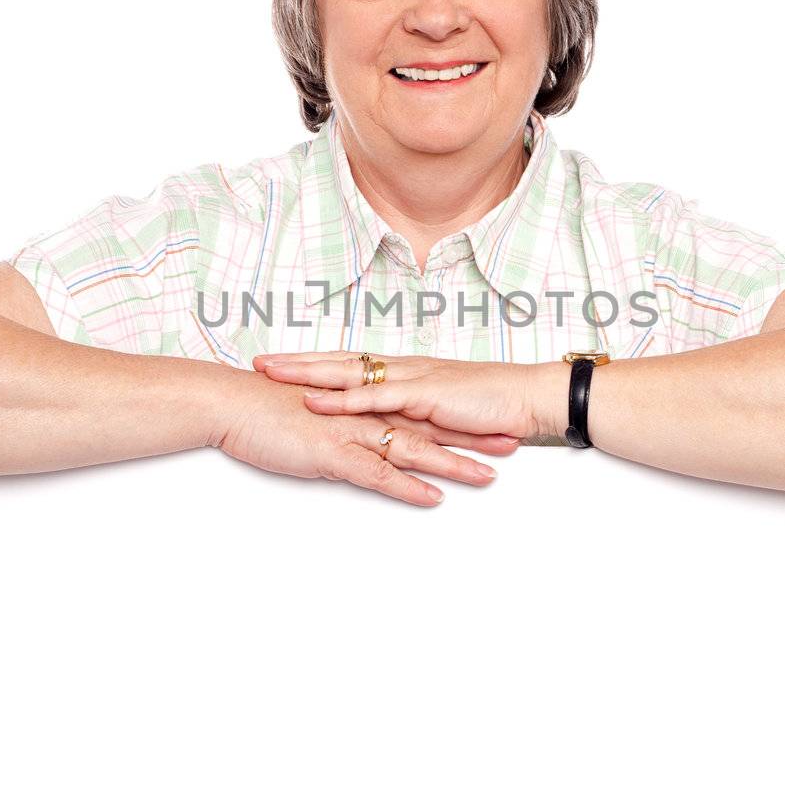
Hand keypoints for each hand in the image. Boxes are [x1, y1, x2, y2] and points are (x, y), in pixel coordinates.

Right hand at [213, 370, 519, 507]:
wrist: (229, 402)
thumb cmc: (262, 408)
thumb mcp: (310, 416)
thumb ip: (339, 426)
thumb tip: (356, 442)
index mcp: (360, 403)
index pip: (418, 410)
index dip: (455, 418)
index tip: (488, 424)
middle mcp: (363, 414)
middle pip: (428, 426)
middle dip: (471, 437)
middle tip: (510, 445)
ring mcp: (350, 432)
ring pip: (412, 449)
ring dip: (452, 463)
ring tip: (488, 476)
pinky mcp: (332, 452)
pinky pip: (377, 474)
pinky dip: (407, 486)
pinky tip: (432, 497)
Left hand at [251, 350, 564, 440]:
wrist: (525, 396)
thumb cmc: (491, 404)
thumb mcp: (444, 410)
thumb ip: (417, 413)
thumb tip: (392, 423)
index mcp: (406, 371)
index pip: (350, 362)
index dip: (314, 362)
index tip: (281, 362)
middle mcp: (402, 369)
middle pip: (339, 361)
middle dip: (297, 362)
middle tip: (259, 362)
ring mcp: (410, 380)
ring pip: (348, 374)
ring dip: (307, 374)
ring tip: (272, 374)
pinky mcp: (422, 396)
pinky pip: (374, 398)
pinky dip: (342, 399)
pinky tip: (316, 400)